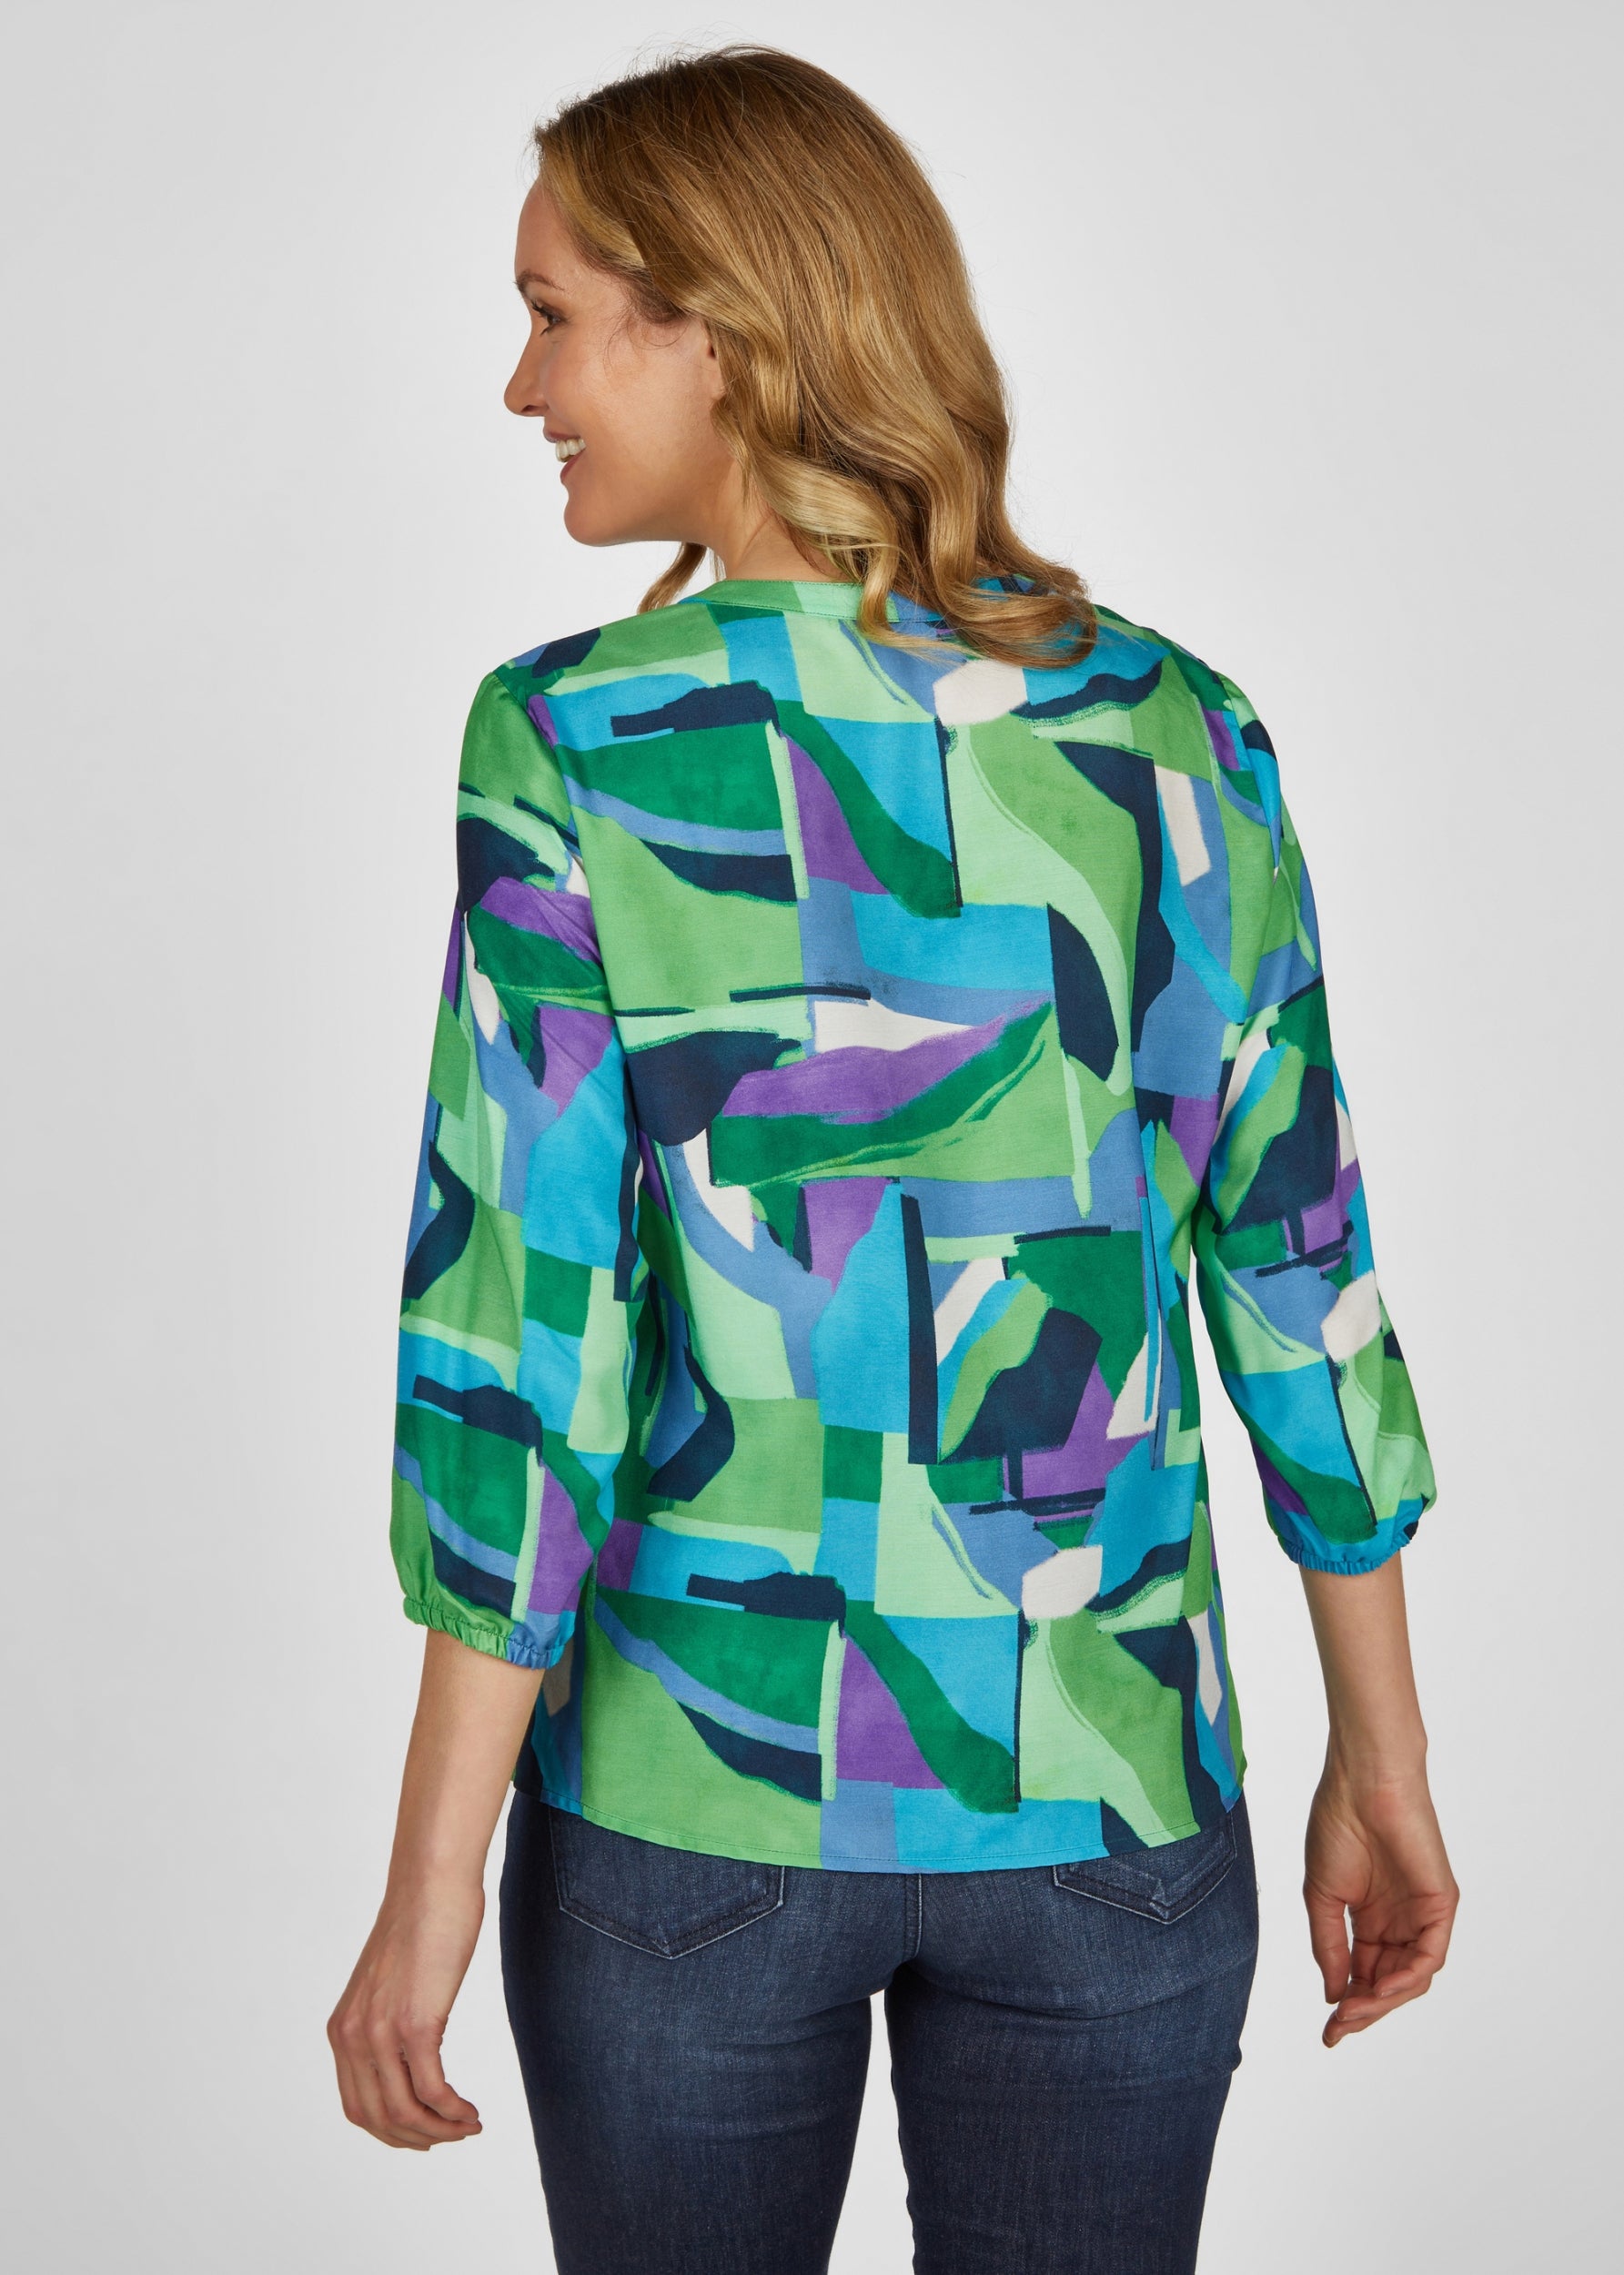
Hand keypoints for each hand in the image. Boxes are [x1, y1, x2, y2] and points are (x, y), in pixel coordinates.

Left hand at [327, 1874, 486, 2148]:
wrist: (431, 1882)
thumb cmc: (421, 1923)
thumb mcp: (389, 1984)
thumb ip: (387, 2020)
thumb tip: (409, 2052)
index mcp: (341, 2030)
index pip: (357, 2107)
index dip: (392, 2131)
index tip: (424, 2132)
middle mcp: (352, 2036)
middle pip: (378, 2118)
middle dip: (417, 2138)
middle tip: (450, 2136)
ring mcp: (381, 2032)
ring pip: (405, 2111)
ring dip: (439, 2130)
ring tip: (468, 2126)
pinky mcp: (415, 2023)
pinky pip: (432, 2089)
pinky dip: (452, 2111)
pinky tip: (471, 2111)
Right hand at [1304, 1760, 1457, 2047]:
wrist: (1361, 1783)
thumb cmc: (1337, 1824)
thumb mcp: (1322, 1896)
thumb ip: (1330, 1947)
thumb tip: (1334, 1995)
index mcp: (1371, 1918)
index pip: (1365, 1974)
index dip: (1348, 2004)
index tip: (1328, 2030)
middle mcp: (1399, 1922)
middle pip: (1388, 1983)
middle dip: (1364, 2010)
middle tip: (1339, 2026)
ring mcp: (1421, 1915)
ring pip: (1411, 1977)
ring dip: (1383, 2000)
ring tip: (1353, 2010)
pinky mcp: (1441, 1905)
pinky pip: (1430, 1956)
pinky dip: (1407, 1978)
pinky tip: (1380, 1988)